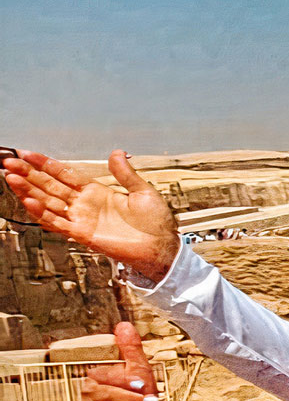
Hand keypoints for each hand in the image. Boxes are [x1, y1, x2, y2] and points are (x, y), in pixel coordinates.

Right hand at [1, 149, 180, 281]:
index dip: (45, 164)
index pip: (64, 174)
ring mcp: (82, 219)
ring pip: (48, 203)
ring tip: (11, 178)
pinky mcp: (84, 234)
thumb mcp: (143, 192)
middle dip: (29, 174)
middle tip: (8, 163)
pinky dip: (43, 214)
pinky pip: (58, 223)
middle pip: (50, 186)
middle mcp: (84, 204)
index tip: (26, 154)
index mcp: (96, 191)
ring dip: (29, 192)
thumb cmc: (155, 224)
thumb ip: (126, 174)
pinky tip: (30, 202)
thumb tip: (117, 152)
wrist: (162, 248)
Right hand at [81, 324, 168, 400]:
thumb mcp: (139, 368)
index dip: (125, 380)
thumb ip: (130, 349)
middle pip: (108, 393)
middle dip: (132, 399)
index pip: (106, 376)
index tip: (142, 385)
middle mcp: (87, 389)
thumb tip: (123, 324)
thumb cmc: (141, 392)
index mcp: (95, 373)